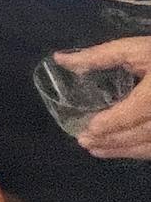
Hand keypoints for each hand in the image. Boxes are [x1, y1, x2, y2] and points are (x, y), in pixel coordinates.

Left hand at [56, 38, 150, 158]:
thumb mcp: (134, 49)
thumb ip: (99, 57)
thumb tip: (59, 60)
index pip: (137, 110)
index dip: (114, 121)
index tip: (90, 127)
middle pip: (144, 133)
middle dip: (113, 139)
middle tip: (84, 141)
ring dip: (124, 150)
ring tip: (95, 150)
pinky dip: (139, 152)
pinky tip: (119, 150)